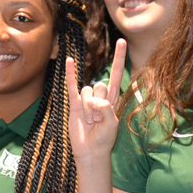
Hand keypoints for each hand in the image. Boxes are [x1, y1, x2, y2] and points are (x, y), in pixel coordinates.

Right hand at [67, 39, 125, 159]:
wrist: (90, 150)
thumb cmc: (104, 139)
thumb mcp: (112, 124)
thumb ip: (106, 108)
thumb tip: (93, 100)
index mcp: (113, 98)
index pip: (116, 73)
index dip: (119, 58)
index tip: (122, 41)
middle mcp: (100, 95)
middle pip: (99, 85)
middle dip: (98, 104)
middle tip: (98, 121)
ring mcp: (86, 98)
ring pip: (87, 91)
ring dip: (88, 108)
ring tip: (89, 122)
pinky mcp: (74, 103)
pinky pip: (72, 86)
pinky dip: (70, 73)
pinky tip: (70, 60)